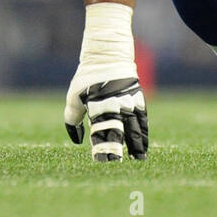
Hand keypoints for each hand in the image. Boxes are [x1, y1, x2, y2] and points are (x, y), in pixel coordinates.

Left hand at [63, 3, 147, 161]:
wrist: (108, 54)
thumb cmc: (87, 77)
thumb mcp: (74, 95)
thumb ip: (73, 118)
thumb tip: (78, 141)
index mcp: (96, 103)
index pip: (99, 130)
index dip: (101, 146)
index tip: (102, 160)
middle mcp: (114, 103)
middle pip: (117, 130)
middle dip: (116, 148)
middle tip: (117, 163)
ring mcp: (128, 100)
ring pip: (133, 127)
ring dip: (135, 144)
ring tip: (138, 159)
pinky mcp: (137, 98)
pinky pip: (142, 119)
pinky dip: (143, 133)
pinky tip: (143, 146)